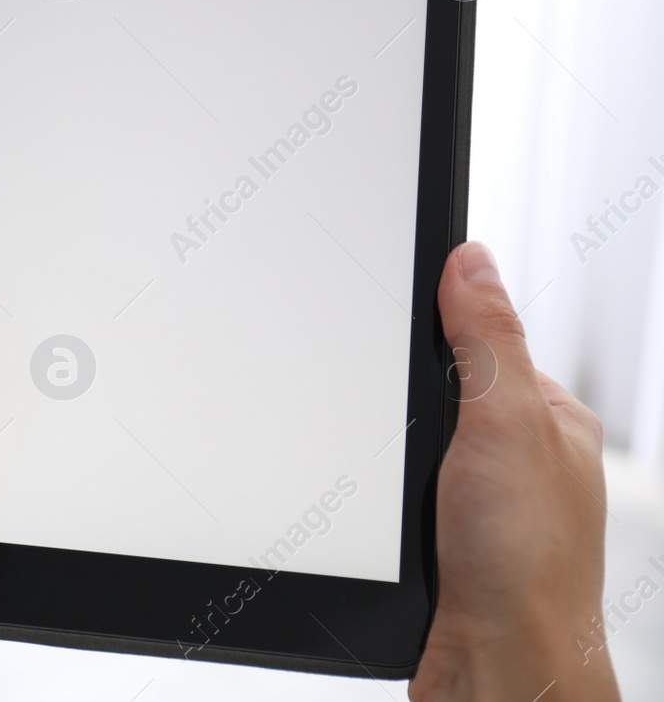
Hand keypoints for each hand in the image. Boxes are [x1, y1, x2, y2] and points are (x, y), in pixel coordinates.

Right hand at [411, 241, 620, 700]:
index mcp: (547, 419)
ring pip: (403, 447)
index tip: (390, 318)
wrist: (498, 671)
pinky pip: (388, 495)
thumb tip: (472, 260)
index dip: (433, 328)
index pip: (478, 342)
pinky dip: (373, 501)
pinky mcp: (439, 541)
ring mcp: (477, 503)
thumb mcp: (507, 425)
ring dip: (382, 460)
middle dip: (400, 404)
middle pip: (433, 394)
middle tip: (399, 429)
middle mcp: (517, 459)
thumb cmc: (529, 567)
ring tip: (396, 485)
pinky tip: (379, 518)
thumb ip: (487, 341)